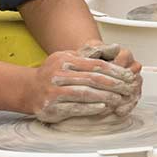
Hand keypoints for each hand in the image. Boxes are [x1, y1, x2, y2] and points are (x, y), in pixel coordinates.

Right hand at [26, 45, 140, 121]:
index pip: (96, 65)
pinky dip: (90, 107)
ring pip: (85, 93)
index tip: (128, 76)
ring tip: (119, 99)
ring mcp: (55, 91)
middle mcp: (59, 74)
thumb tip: (115, 48)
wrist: (28, 90)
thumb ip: (89, 54)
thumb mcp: (67, 57)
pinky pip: (75, 107)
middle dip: (114, 84)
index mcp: (65, 60)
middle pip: (93, 79)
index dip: (115, 70)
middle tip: (129, 88)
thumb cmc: (52, 74)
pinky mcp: (53, 106)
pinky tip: (103, 108)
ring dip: (105, 96)